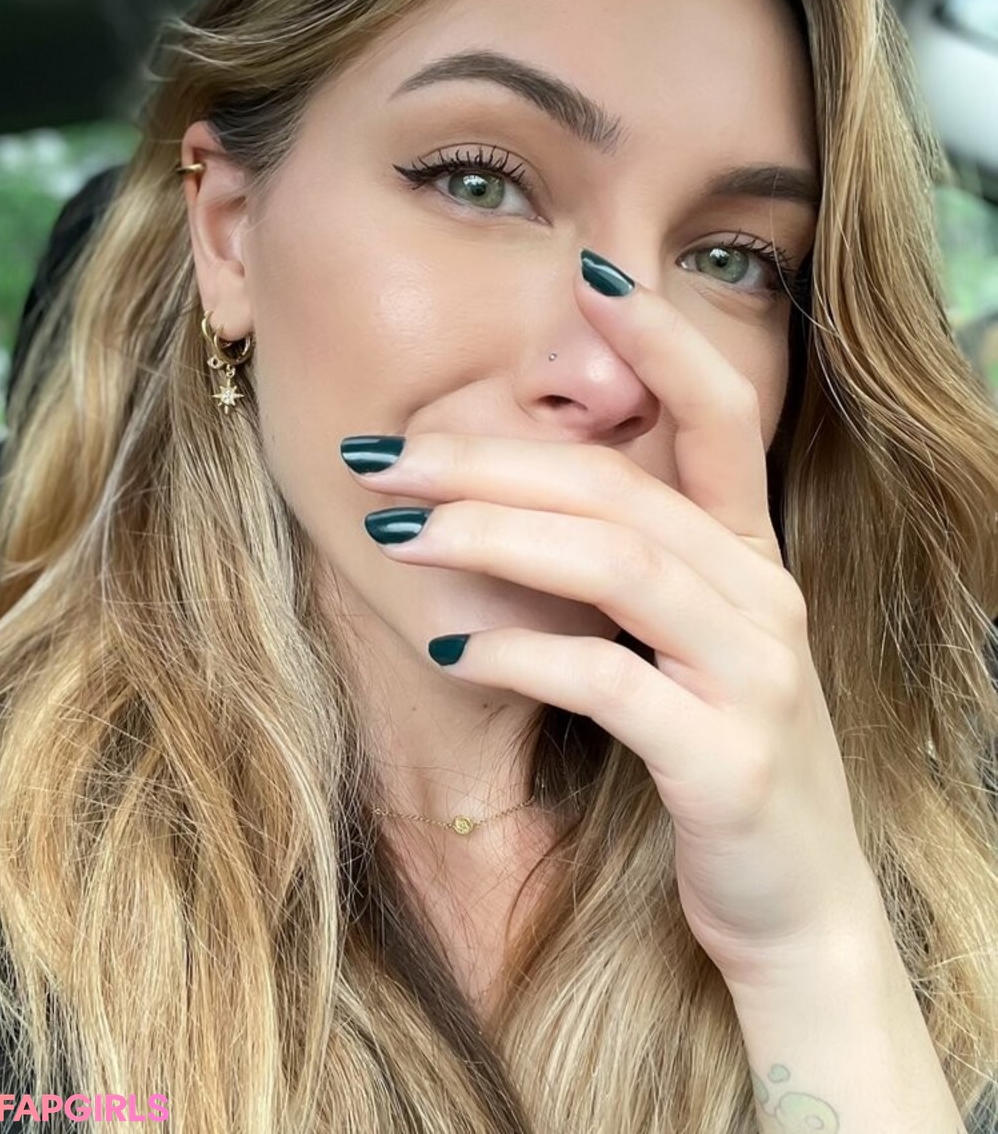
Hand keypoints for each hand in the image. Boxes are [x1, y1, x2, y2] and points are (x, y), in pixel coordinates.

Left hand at [341, 250, 876, 989]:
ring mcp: (758, 679)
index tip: (590, 270)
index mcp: (750, 557)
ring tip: (396, 532)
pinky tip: (453, 651)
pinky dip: (525, 656)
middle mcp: (766, 599)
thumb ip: (625, 568)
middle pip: (626, 491)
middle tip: (385, 456)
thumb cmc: (714, 756)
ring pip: (622, 567)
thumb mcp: (681, 648)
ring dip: (496, 540)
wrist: (793, 909)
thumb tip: (506, 497)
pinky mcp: (730, 765)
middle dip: (495, 462)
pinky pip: (614, 685)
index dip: (662, 338)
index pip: (722, 415)